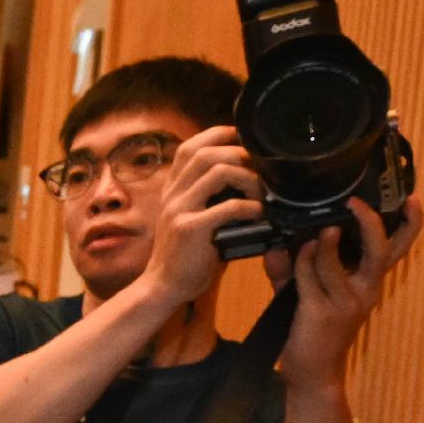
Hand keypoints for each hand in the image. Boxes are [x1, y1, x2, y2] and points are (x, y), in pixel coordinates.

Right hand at [139, 127, 267, 311]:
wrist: (162, 286)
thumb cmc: (184, 255)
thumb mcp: (189, 218)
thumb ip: (206, 198)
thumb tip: (243, 182)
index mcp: (172, 189)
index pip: (190, 147)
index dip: (218, 135)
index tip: (243, 141)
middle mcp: (172, 194)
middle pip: (206, 153)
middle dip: (239, 155)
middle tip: (260, 171)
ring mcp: (179, 210)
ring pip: (217, 172)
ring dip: (247, 177)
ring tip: (260, 193)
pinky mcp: (191, 229)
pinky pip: (227, 207)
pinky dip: (250, 207)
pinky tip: (258, 214)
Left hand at [266, 190, 422, 388]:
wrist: (313, 373)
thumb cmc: (313, 330)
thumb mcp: (308, 294)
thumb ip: (294, 269)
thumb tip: (276, 244)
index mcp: (371, 283)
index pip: (399, 250)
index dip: (411, 224)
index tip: (412, 199)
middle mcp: (366, 291)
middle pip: (381, 252)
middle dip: (371, 223)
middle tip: (355, 202)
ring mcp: (345, 303)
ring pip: (336, 261)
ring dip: (322, 242)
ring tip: (313, 232)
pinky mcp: (321, 312)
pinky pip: (310, 276)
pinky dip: (301, 260)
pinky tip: (292, 253)